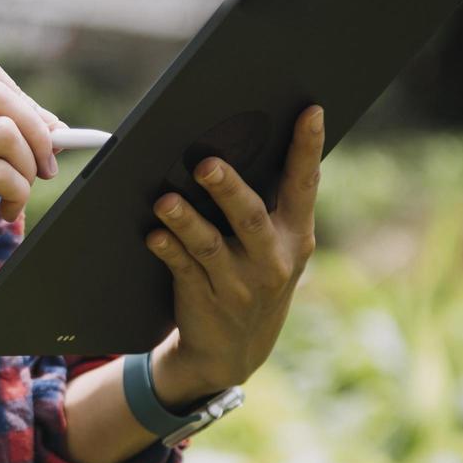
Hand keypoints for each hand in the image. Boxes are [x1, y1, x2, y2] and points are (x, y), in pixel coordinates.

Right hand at [0, 53, 63, 308]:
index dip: (23, 98)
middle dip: (37, 131)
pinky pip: (1, 174)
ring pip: (6, 133)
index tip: (41, 133)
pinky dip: (18, 194)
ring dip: (27, 168)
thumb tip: (54, 127)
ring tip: (17, 194)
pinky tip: (7, 211)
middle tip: (45, 166)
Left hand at [143, 104, 324, 408]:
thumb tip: (243, 142)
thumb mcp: (276, 249)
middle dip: (228, 189)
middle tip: (206, 163)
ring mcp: (239, 285)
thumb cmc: (252, 278)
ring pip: (210, 247)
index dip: (307, 148)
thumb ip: (269, 206)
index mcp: (295, 236)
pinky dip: (168, 251)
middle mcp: (272, 260)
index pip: (304, 185)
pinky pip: (184, 271)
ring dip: (186, 221)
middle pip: (250, 218)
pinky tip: (154, 235)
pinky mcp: (205, 302)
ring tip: (165, 200)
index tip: (309, 110)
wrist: (232, 352)